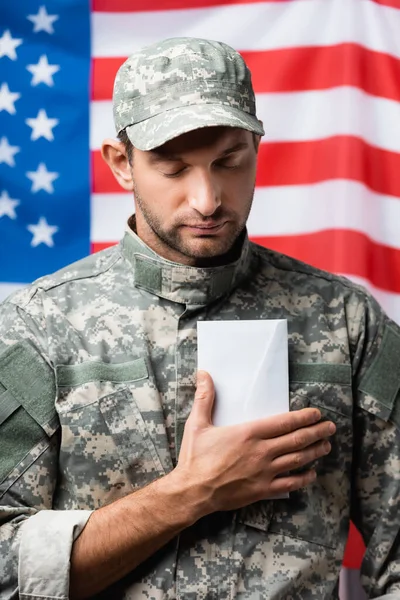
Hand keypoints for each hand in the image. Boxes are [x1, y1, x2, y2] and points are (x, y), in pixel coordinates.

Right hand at [174, 370, 335, 515]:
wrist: (193, 491)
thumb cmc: (195, 458)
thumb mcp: (197, 424)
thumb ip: (204, 398)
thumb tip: (204, 374)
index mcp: (248, 433)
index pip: (284, 422)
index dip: (303, 417)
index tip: (315, 413)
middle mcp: (261, 451)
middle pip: (297, 439)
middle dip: (316, 432)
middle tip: (330, 427)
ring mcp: (264, 472)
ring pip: (297, 460)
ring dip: (315, 452)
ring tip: (326, 445)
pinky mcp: (262, 490)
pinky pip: (290, 483)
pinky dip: (304, 478)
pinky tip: (312, 473)